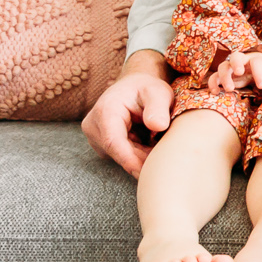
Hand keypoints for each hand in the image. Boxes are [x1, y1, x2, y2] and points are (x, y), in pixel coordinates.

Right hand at [82, 53, 174, 175]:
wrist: (134, 88)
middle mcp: (93, 126)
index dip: (130, 160)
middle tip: (167, 156)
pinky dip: (138, 155)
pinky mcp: (101, 145)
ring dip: (141, 156)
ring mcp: (95, 137)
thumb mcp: (158, 93)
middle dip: (142, 159)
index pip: (114, 142)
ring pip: (120, 157)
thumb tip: (157, 126)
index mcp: (105, 111)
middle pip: (118, 153)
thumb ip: (158, 107)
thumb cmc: (147, 89)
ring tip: (157, 141)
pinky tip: (149, 144)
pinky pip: (121, 156)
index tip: (146, 173)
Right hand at [208, 50, 261, 95]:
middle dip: (237, 63)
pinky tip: (216, 92)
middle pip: (236, 56)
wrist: (258, 70)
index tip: (261, 86)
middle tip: (239, 73)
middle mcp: (242, 61)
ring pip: (223, 66)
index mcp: (257, 60)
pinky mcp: (223, 76)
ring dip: (224, 76)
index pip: (257, 63)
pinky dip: (213, 83)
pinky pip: (214, 77)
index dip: (259, 73)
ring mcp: (231, 68)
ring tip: (230, 89)